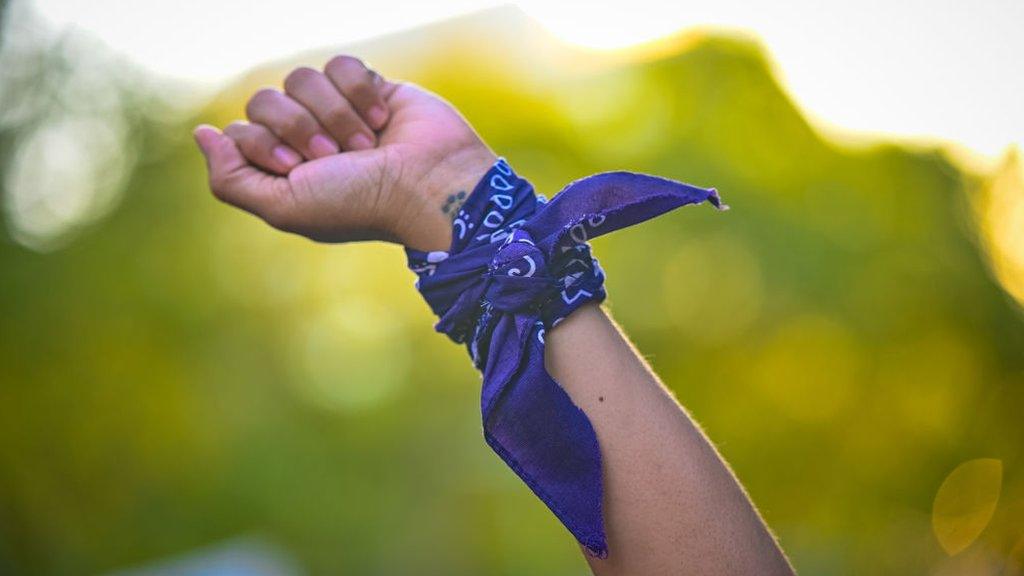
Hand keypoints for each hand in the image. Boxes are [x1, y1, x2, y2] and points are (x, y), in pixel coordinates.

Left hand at [193, 55, 496, 250]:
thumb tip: (202, 133)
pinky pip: (340, 64)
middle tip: (335, 156)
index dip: (265, 143)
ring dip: (335, 114)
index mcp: (282, 169)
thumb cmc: (359, 203)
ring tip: (366, 143)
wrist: (427, 183)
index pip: (242, 130)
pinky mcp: (368, 87)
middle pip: (265, 100)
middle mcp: (304, 138)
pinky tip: (382, 118)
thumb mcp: (283, 206)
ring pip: (302, 78)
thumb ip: (231, 179)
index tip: (301, 166)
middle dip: (300, 126)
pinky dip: (360, 91)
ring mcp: (336, 111)